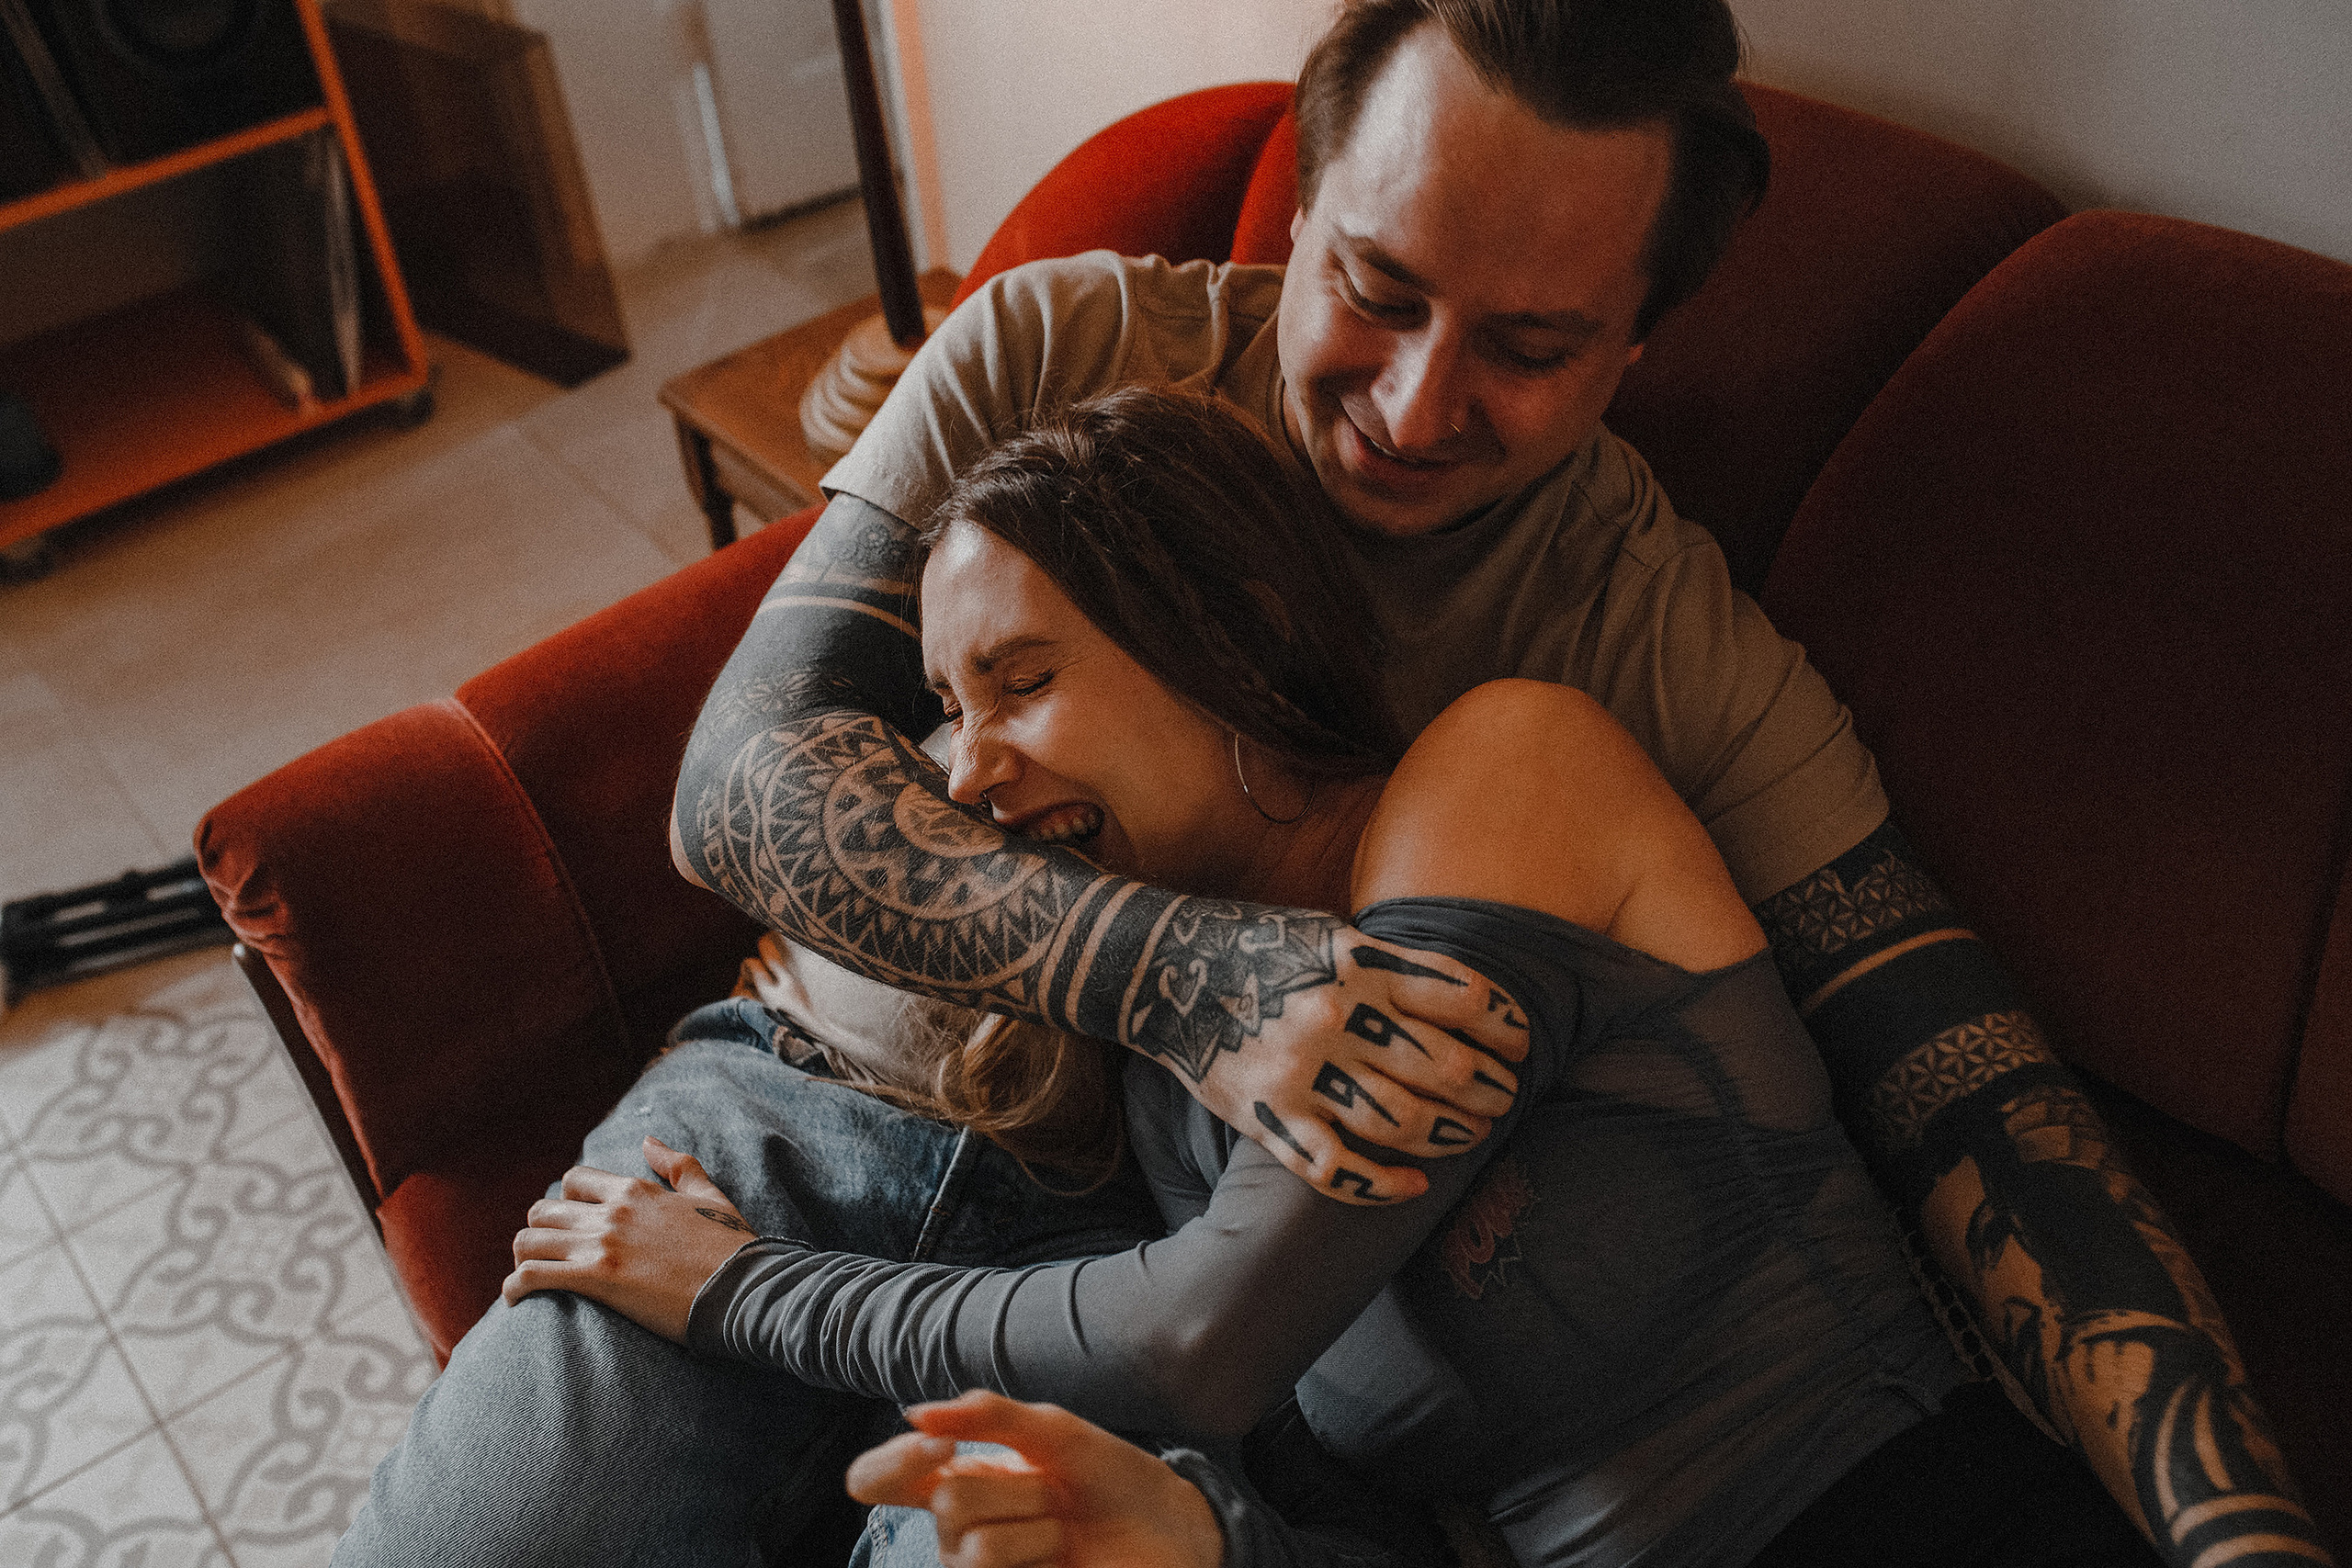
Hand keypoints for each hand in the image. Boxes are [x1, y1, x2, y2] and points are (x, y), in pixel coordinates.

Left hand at [501, 1136, 757, 1340]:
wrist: (743, 1287)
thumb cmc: (731, 1245)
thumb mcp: (708, 1193)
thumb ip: (677, 1164)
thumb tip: (649, 1140)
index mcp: (635, 1189)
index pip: (574, 1181)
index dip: (566, 1203)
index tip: (571, 1226)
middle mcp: (612, 1211)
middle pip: (543, 1209)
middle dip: (539, 1232)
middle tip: (546, 1255)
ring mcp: (602, 1244)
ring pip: (529, 1240)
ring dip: (523, 1258)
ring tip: (528, 1276)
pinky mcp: (596, 1279)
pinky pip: (531, 1275)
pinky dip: (515, 1287)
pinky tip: (515, 1299)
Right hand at [846, 1390, 1222, 1567]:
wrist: (1168, 1527)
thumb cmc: (1106, 1475)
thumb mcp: (1051, 1431)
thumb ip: (985, 1415)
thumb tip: (914, 1414)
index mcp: (955, 1478)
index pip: (875, 1477)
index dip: (893, 1461)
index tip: (940, 1447)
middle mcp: (955, 1530)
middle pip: (947, 1500)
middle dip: (1019, 1488)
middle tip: (1054, 1495)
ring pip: (976, 1548)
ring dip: (1039, 1529)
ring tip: (1063, 1532)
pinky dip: (1043, 1558)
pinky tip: (1062, 1562)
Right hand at [1183, 931, 1528, 1204]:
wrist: (1161, 969)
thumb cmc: (1258, 947)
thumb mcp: (1330, 934)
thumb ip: (1391, 967)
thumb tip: (1465, 1003)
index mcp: (1360, 965)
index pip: (1463, 1001)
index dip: (1506, 1028)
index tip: (1520, 1044)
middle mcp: (1337, 1018)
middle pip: (1446, 1068)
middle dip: (1491, 1090)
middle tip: (1503, 1097)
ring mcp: (1302, 1072)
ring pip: (1405, 1122)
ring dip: (1453, 1134)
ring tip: (1472, 1133)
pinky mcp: (1268, 1117)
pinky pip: (1338, 1169)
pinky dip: (1385, 1184)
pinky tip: (1413, 1185)